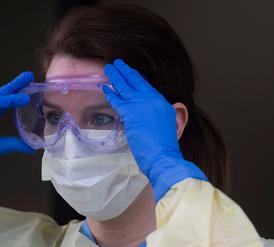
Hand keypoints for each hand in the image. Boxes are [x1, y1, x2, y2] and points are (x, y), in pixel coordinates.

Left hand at [103, 59, 206, 199]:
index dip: (136, 78)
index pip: (146, 87)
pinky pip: (117, 100)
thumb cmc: (165, 148)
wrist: (164, 156)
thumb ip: (163, 116)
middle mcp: (153, 100)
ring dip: (116, 76)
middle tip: (117, 63)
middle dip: (125, 71)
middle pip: (136, 82)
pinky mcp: (131, 113)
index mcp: (163, 103)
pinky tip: (105, 87)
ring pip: (125, 87)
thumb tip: (157, 114)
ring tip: (108, 68)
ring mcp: (142, 105)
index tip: (129, 72)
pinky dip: (110, 93)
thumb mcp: (169, 126)